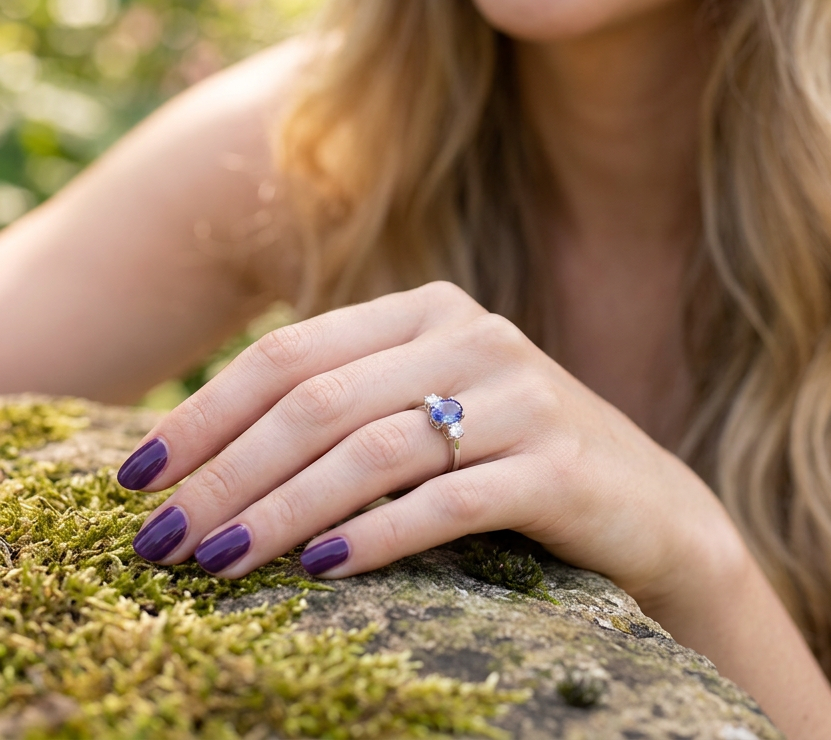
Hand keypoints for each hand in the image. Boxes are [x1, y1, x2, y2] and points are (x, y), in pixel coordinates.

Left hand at [119, 282, 740, 606]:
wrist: (645, 507)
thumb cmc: (509, 458)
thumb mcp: (427, 408)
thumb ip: (344, 405)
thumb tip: (203, 457)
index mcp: (426, 309)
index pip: (289, 355)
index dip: (205, 414)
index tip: (137, 475)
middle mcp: (471, 336)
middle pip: (317, 402)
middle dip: (226, 473)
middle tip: (161, 539)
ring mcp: (519, 395)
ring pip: (370, 451)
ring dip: (280, 512)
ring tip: (217, 564)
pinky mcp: (557, 464)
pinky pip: (444, 501)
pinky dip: (374, 536)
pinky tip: (319, 570)